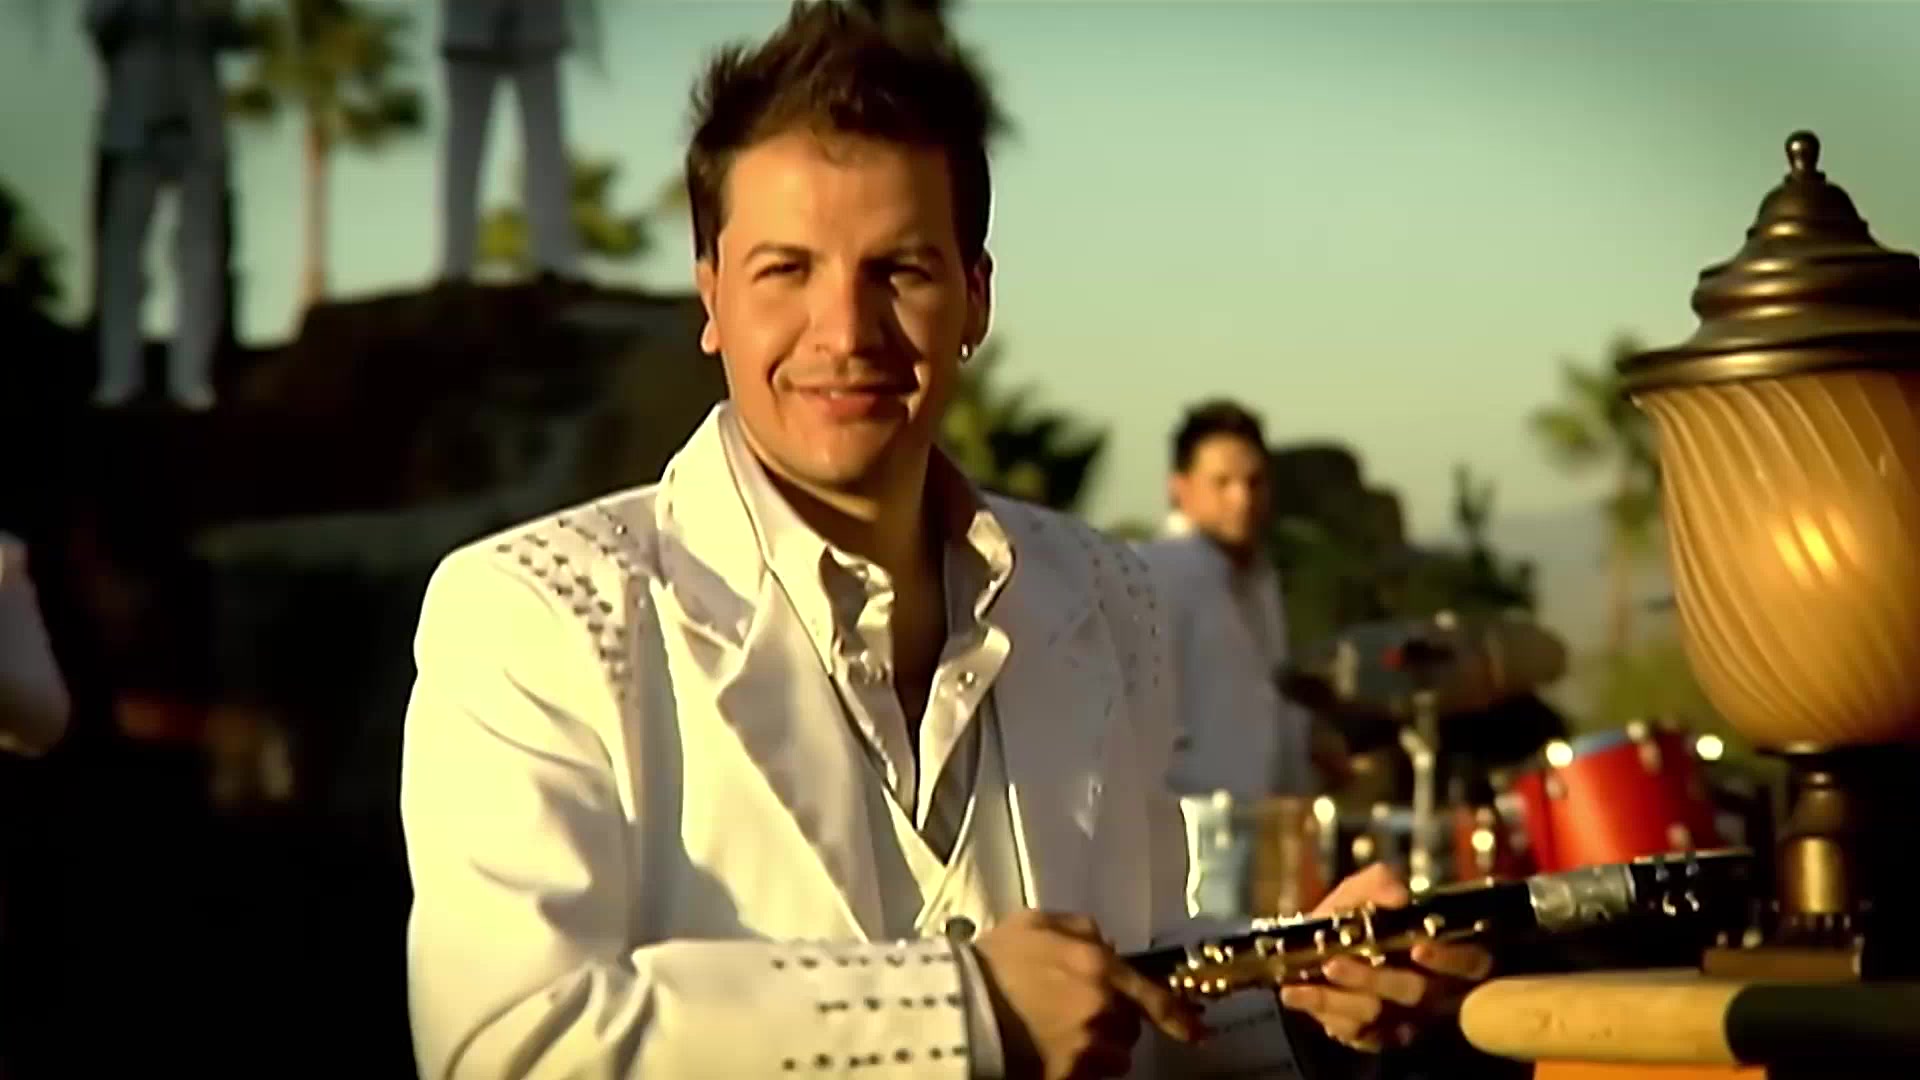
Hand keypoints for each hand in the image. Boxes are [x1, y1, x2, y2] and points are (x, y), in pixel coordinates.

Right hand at [975, 910, 1205, 1079]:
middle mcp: (1101, 1008)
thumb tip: (1107, 944)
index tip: (1197, 1032)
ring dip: (1100, 1050)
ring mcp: (1085, 1048)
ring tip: (1064, 1036)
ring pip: (1113, 1058)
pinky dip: (1079, 1069)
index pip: (1153, 996)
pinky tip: (1052, 1053)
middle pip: (1130, 1028)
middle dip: (1115, 1023)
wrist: (956, 1004)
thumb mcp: (1036, 921)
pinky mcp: (1066, 1077)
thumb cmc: (993, 960)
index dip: (1179, 1016)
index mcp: (1098, 966)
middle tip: (1081, 1013)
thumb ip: (1081, 927)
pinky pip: (1089, 1076)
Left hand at [1277, 864, 1493, 1052]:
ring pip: (1379, 1013)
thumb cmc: (1348, 919)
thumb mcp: (1360, 892)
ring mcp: (1401, 1018)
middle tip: (1336, 962)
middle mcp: (1428, 990)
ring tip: (1316, 970)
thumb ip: (1379, 883)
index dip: (1450, 959)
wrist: (1307, 952)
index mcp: (1440, 952)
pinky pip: (1352, 1030)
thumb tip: (1399, 896)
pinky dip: (1320, 1007)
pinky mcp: (1373, 1035)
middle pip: (1415, 993)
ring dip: (1341, 994)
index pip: (1470, 962)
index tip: (1420, 947)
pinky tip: (1294, 992)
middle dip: (1375, 977)